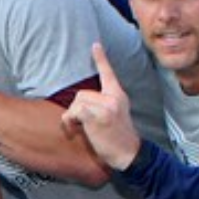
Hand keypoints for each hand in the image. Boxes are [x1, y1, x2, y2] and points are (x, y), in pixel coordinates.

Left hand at [60, 41, 140, 170]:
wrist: (128, 153)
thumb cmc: (116, 137)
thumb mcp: (114, 115)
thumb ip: (102, 103)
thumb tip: (81, 103)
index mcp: (118, 95)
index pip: (108, 73)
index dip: (100, 58)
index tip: (95, 45)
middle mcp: (114, 97)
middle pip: (81, 93)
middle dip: (76, 109)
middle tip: (82, 123)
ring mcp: (107, 106)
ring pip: (76, 102)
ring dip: (73, 116)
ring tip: (82, 128)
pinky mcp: (98, 115)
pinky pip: (74, 111)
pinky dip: (70, 122)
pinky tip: (78, 130)